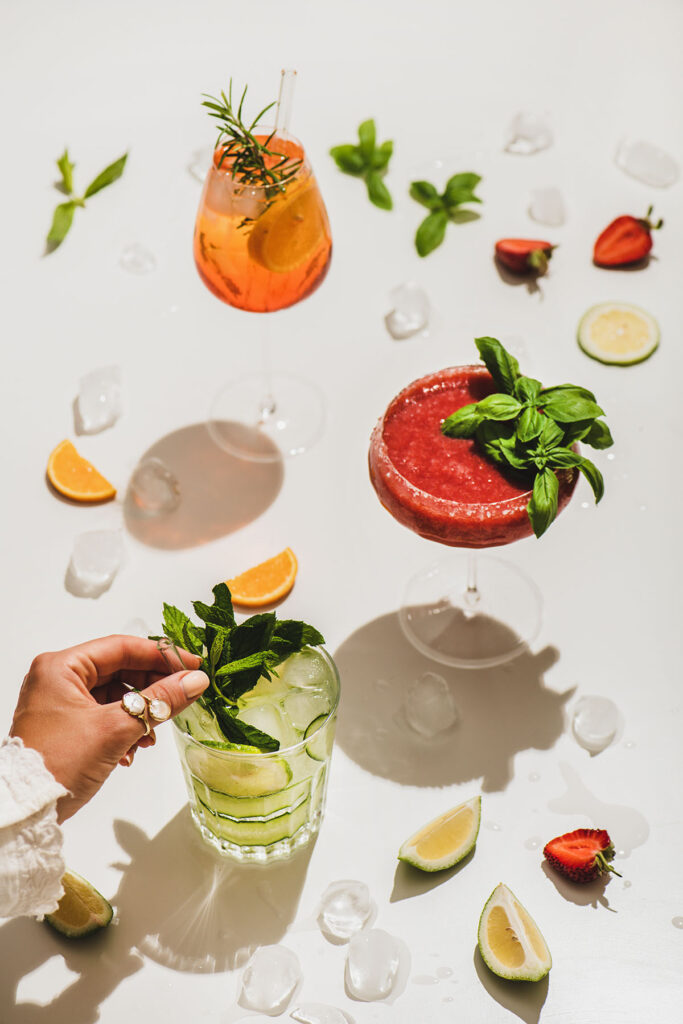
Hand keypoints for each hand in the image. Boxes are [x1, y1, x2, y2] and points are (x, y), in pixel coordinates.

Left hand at [10, 635, 208, 822]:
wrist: (25, 812)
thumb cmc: (57, 765)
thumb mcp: (116, 728)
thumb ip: (159, 700)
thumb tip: (195, 681)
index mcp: (61, 667)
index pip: (121, 648)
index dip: (161, 656)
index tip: (191, 666)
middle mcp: (57, 679)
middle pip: (119, 670)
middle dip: (150, 690)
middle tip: (181, 697)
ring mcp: (60, 703)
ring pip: (115, 695)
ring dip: (139, 714)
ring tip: (151, 736)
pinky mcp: (65, 725)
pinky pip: (105, 715)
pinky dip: (124, 728)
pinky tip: (133, 749)